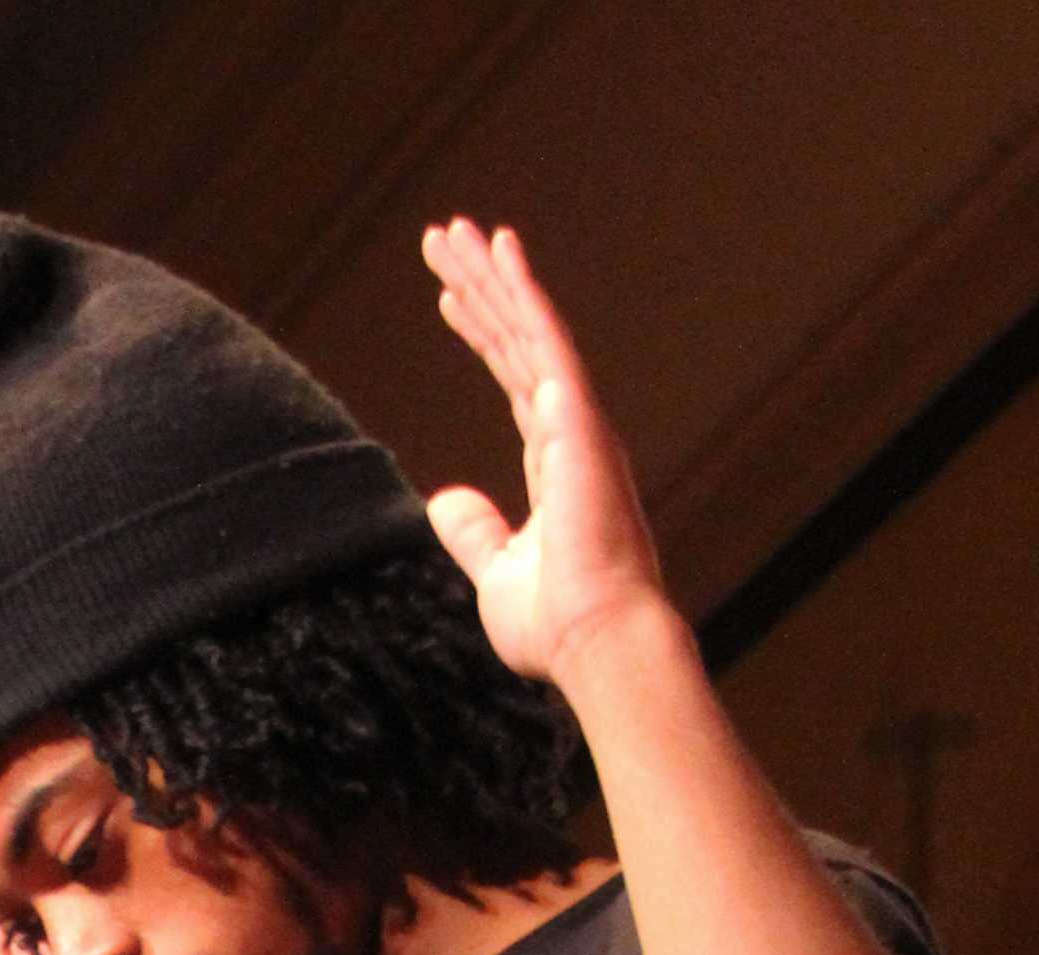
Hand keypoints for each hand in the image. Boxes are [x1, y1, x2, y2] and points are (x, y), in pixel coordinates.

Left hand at [420, 217, 672, 694]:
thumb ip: (476, 532)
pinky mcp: (577, 416)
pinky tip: (499, 248)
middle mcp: (570, 428)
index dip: (482, 334)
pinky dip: (522, 290)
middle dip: (479, 288)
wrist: (596, 642)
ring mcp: (577, 417)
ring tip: (454, 229)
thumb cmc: (557, 623)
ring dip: (490, 274)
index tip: (449, 298)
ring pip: (526, 326)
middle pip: (515, 339)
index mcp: (555, 461)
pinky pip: (545, 336)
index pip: (512, 379)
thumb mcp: (497, 574)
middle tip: (442, 238)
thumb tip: (444, 499)